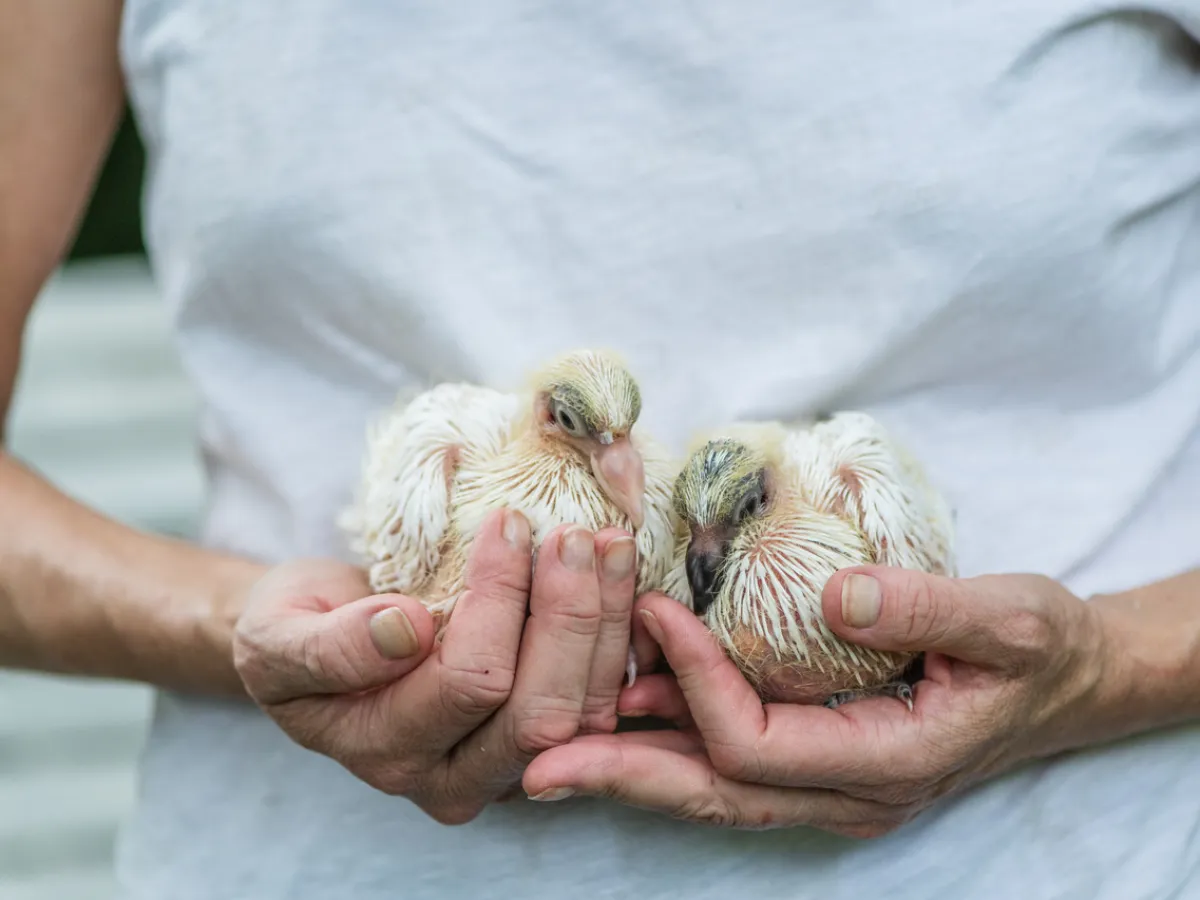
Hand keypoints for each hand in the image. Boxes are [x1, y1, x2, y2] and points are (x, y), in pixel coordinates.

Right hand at [232, 509, 638, 823]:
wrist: (319, 643)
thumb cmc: (296, 632)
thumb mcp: (276, 635)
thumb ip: (327, 647)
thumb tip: (403, 629)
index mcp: (388, 754)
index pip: (467, 683)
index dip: (497, 600)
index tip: (506, 522)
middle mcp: (454, 780)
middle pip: (538, 714)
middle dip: (569, 617)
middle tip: (575, 535)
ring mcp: (507, 767)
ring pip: (583, 713)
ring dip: (607, 624)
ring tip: (611, 546)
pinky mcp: (546, 743)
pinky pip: (600, 703)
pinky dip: (619, 640)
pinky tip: (622, 578)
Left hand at [522, 567, 1114, 835]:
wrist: (1070, 683)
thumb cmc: (1041, 650)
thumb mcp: (1007, 620)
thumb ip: (924, 609)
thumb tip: (834, 596)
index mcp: (887, 762)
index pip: (757, 744)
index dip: (696, 682)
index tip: (655, 610)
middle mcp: (849, 792)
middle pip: (715, 793)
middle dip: (623, 775)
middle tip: (536, 762)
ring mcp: (833, 784)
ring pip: (715, 789)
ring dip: (635, 765)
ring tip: (551, 746)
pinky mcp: (823, 759)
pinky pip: (733, 764)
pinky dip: (675, 743)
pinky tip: (627, 714)